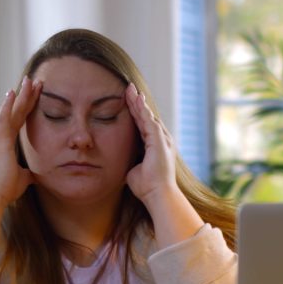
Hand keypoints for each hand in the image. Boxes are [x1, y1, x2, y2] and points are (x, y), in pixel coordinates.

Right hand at [0, 76, 41, 206]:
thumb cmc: (4, 189)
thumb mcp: (22, 178)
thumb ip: (27, 172)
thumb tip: (35, 174)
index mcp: (5, 143)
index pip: (20, 119)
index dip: (28, 105)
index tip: (37, 93)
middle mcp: (0, 137)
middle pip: (17, 111)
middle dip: (27, 95)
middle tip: (37, 80)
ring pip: (12, 112)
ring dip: (21, 96)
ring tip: (30, 81)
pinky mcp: (0, 142)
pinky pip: (4, 120)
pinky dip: (8, 106)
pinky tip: (12, 93)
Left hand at [125, 83, 178, 205]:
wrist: (157, 194)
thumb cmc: (146, 187)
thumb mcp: (133, 170)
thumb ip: (129, 163)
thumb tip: (120, 163)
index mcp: (154, 146)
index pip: (142, 125)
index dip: (135, 113)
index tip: (127, 101)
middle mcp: (161, 140)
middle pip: (146, 117)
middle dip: (137, 102)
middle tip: (128, 88)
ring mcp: (162, 140)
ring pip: (148, 116)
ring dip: (139, 103)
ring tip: (130, 90)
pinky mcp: (160, 141)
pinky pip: (149, 122)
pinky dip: (143, 110)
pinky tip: (136, 100)